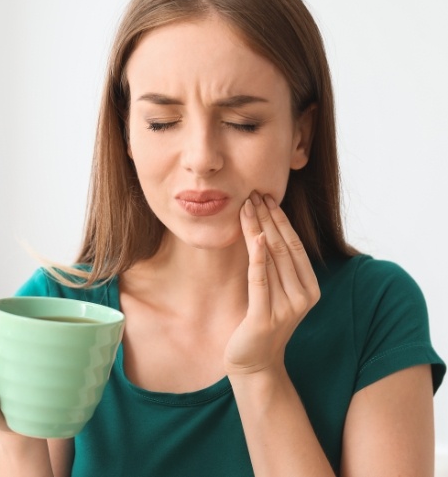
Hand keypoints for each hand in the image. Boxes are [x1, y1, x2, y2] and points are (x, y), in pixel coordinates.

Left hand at [224, 191, 319, 375]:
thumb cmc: (264, 322)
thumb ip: (277, 266)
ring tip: (246, 206)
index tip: (267, 197)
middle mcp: (303, 297)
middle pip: (283, 247)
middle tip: (254, 193)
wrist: (255, 363)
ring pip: (271, 258)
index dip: (280, 220)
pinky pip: (260, 281)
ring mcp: (286, 308)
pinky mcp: (265, 318)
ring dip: (257, 229)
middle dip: (268, 218)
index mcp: (310, 288)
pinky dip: (256, 257)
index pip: (295, 246)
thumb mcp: (276, 291)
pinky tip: (252, 236)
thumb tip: (265, 230)